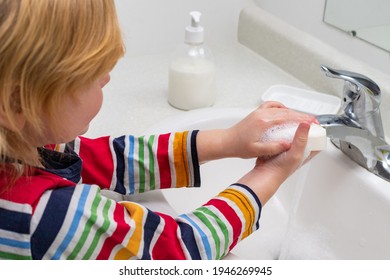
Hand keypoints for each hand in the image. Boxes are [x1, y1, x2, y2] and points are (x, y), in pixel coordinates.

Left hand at [196, 101, 317, 162]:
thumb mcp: (257, 150)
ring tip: (303, 118)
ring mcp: (259, 112)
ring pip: (281, 108)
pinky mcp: (257, 113)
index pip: (288, 118)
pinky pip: (272, 105)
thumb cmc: (239, 146)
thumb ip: (273, 147)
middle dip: (302, 115)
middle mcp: (262, 114)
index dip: (302, 119)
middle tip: (313, 120)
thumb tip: (288, 144)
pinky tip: (285, 111)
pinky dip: (281, 107)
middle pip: (287, 111)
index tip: (313, 122)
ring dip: (293, 112)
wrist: (226, 141)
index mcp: (264, 122)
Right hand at [237, 122, 311, 204]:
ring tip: (289, 120)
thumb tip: (306, 124)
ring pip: (291, 135)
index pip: (317, 140)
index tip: (314, 121)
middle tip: (300, 117)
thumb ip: (301, 139)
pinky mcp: (277, 147)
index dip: (317, 131)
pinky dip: (279, 132)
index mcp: (306, 153)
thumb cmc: (281, 169)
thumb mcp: (295, 153)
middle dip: (302, 127)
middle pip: (304, 135)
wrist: (264, 174)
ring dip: (289, 128)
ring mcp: (287, 149)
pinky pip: (280, 137)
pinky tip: (277, 127)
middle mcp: (298, 151)